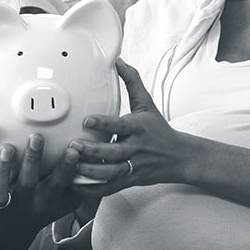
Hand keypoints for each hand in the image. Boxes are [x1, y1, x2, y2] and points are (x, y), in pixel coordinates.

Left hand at [0, 133, 81, 249]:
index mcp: (44, 201)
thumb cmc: (38, 212)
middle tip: (36, 137)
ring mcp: (0, 204)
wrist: (6, 237)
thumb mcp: (61, 206)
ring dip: (2, 168)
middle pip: (28, 182)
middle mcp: (23, 203)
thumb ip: (78, 189)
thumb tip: (99, 167)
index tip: (73, 149)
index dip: (66, 168)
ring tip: (5, 148)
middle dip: (33, 160)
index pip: (58, 184)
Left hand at [70, 59, 189, 195]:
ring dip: (89, 171)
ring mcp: (133, 167)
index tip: (86, 119)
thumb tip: (118, 60)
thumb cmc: (158, 128)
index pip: (120, 125)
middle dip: (92, 151)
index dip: (103, 123)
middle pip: (113, 153)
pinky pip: (109, 188)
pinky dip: (93, 189)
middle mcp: (136, 148)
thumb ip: (131, 81)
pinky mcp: (130, 181)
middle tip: (72, 146)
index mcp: (138, 128)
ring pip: (110, 173)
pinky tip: (76, 185)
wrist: (179, 157)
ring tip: (71, 166)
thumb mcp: (147, 103)